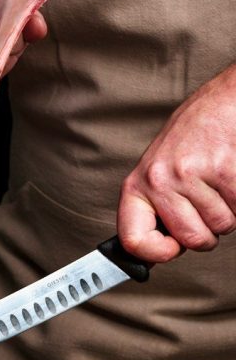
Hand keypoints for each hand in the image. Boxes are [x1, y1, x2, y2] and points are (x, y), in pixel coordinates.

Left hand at [118, 65, 235, 262]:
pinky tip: (230, 176)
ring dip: (228, 212)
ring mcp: (190, 174)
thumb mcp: (157, 175)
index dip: (156, 254)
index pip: (133, 240)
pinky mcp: (223, 168)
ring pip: (222, 226)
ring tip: (217, 184)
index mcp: (136, 187)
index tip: (172, 249)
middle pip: (192, 240)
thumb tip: (153, 256)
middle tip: (206, 207)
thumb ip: (155, 211)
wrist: (220, 103)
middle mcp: (158, 181)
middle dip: (207, 233)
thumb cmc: (189, 143)